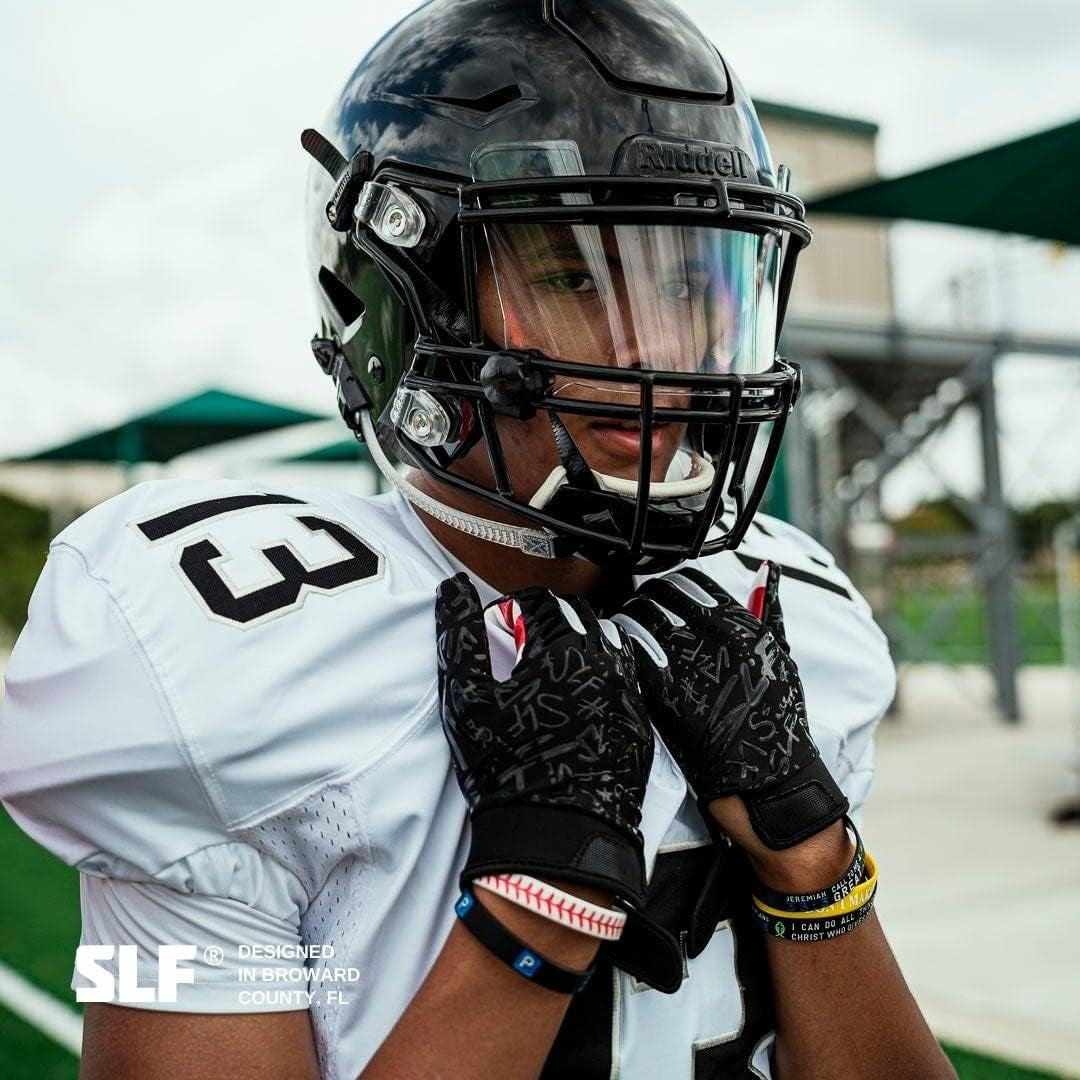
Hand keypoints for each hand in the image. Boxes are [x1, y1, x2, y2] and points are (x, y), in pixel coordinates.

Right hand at [435, 573, 653, 904]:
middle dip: (546, 624)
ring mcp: (629, 692)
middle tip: (520, 653)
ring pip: (606, 645)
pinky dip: (601, 680)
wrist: (556, 836)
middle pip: (576, 616)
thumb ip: (459, 634)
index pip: (538, 600)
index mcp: (564, 646)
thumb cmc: (507, 767)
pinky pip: (624, 682)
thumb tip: (453, 589)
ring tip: (550, 676)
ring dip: (578, 647)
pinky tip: (577, 706)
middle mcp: (606, 661)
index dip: (510, 610)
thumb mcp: (468, 697)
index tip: (498, 632)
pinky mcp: (640, 724)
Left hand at [614, 563, 846, 850]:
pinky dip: (618, 652)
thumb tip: (765, 570)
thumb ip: (768, 611)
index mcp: (744, 623)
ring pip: (637, 621)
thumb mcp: (781, 659)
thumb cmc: (777, 723)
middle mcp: (717, 637)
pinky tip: (616, 661)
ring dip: (623, 624)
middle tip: (632, 617)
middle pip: (656, 596)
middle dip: (639, 602)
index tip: (655, 599)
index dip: (665, 586)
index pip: (688, 580)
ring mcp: (691, 664)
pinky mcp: (667, 695)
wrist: (774, 785)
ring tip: (618, 637)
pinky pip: (629, 656)